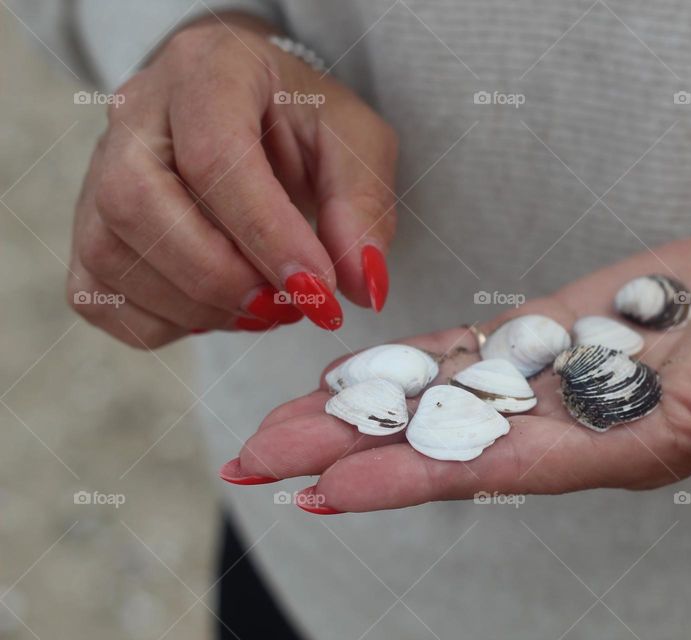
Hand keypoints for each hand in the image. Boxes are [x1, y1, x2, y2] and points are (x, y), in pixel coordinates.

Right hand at [68, 12, 396, 346]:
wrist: (254, 113)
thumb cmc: (303, 123)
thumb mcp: (356, 143)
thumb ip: (363, 208)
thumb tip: (364, 286)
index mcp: (208, 68)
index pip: (213, 154)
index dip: (266, 234)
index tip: (319, 290)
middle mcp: (136, 113)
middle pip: (137, 202)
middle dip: (220, 276)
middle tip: (289, 307)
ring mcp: (98, 169)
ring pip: (111, 256)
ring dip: (199, 307)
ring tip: (268, 308)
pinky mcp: (87, 227)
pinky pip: (98, 296)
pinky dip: (164, 323)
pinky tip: (220, 310)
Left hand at [224, 234, 690, 523]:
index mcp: (617, 445)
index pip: (496, 471)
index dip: (412, 478)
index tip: (329, 487)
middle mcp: (569, 422)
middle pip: (441, 442)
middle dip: (349, 449)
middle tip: (257, 458)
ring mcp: (553, 377)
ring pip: (441, 397)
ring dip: (362, 406)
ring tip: (283, 417)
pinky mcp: (553, 332)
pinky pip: (468, 350)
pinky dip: (410, 361)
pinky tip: (357, 368)